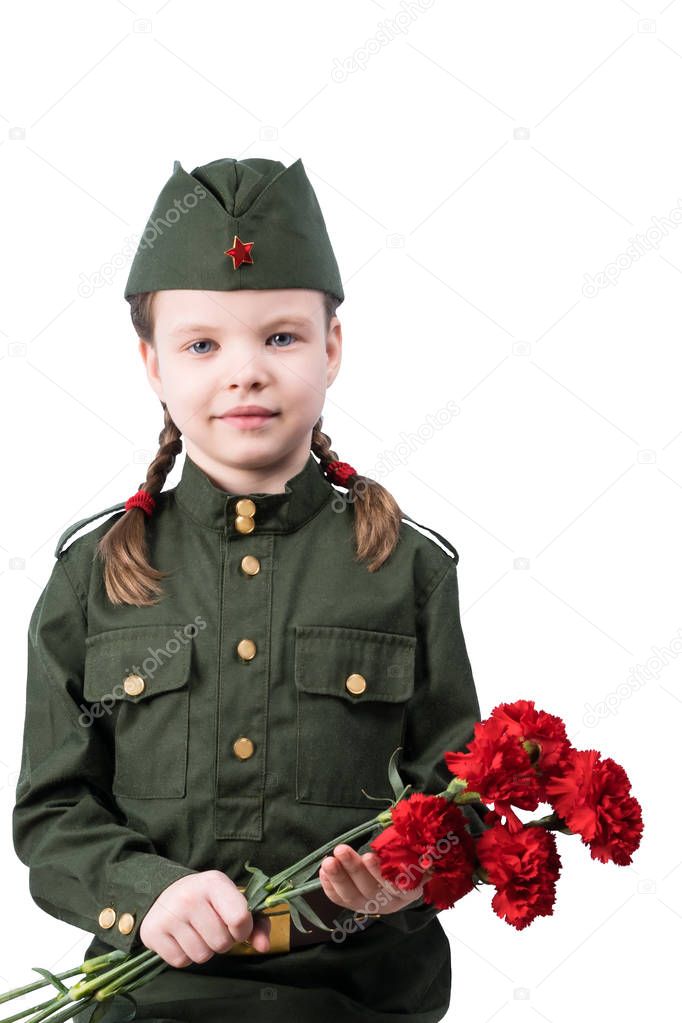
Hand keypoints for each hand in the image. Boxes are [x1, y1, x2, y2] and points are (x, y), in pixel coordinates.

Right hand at [139, 870, 270, 966]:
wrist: (165, 891)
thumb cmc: (206, 899)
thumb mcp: (232, 900)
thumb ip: (256, 923)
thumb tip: (263, 947)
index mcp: (213, 883)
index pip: (240, 918)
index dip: (242, 930)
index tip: (235, 926)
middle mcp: (189, 896)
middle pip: (221, 943)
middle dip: (222, 942)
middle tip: (212, 928)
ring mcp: (169, 915)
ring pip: (201, 956)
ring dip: (204, 950)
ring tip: (197, 932)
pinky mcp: (152, 932)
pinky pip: (181, 962)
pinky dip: (185, 956)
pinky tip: (181, 938)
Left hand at [319, 844, 431, 916]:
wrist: (401, 874)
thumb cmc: (408, 856)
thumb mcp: (416, 852)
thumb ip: (415, 848)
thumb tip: (421, 844)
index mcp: (410, 890)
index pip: (396, 885)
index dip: (381, 872)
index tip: (369, 855)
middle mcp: (391, 903)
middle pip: (371, 891)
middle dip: (354, 869)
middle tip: (341, 850)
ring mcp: (371, 906)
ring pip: (353, 898)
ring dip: (338, 878)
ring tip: (328, 861)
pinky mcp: (355, 906)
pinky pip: (341, 900)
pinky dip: (330, 887)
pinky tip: (323, 872)